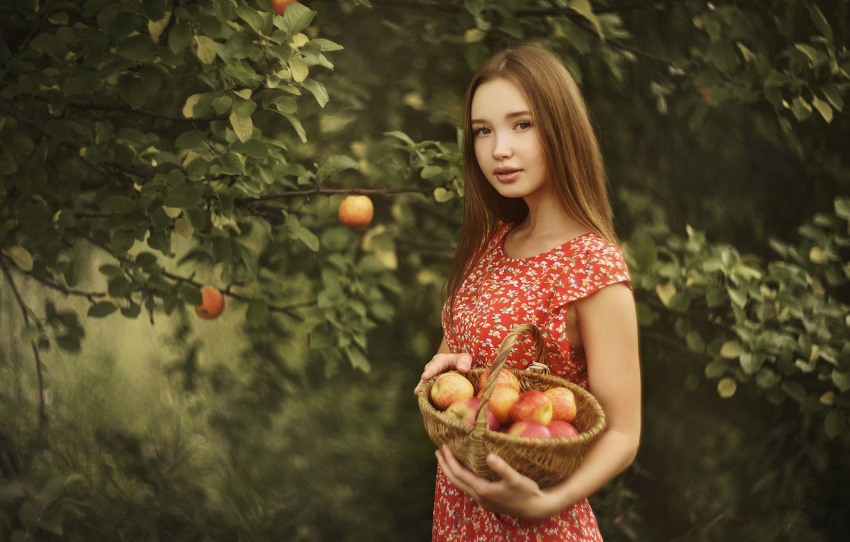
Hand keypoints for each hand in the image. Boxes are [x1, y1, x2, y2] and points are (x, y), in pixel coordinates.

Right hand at [413, 352, 472, 395]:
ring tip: (418, 394)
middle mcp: (433, 368)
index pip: (435, 365)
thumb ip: (464, 362)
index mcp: (440, 360)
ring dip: (422, 388)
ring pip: (426, 382)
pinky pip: (430, 388)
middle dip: (423, 381)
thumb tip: (462, 369)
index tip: (424, 377)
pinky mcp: (433, 383)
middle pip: (427, 374)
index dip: (429, 372)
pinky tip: (425, 400)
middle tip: (418, 389)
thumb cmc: (462, 361)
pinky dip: (428, 393)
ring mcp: (432, 376)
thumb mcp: (465, 358)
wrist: (459, 366)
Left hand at [435, 444, 558, 521]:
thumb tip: (489, 456)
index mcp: (483, 489)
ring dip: (451, 472)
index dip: (449, 460)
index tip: (444, 447)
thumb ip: (502, 468)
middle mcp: (479, 496)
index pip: (459, 473)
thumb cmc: (526, 492)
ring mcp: (482, 500)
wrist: (535, 509)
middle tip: (438, 451)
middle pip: (455, 480)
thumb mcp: (516, 478)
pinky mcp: (486, 501)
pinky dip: (461, 477)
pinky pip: (468, 487)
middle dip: (445, 466)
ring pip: (460, 485)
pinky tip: (464, 471)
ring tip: (447, 459)